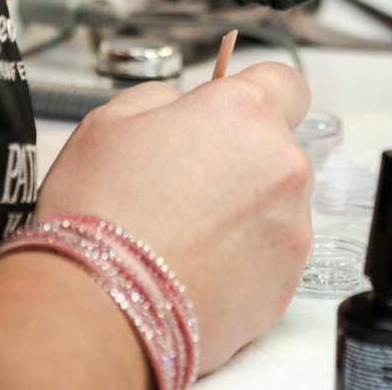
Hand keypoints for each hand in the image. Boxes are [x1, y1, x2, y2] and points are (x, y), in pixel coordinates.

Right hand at [35, 63, 314, 370]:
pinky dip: (243, 260)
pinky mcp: (287, 284)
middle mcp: (282, 166)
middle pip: (276, 151)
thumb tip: (179, 108)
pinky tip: (194, 267)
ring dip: (243, 213)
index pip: (287, 84)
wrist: (101, 307)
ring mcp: (291, 229)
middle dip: (239, 162)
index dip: (257, 98)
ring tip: (183, 236)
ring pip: (276, 207)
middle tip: (183, 185)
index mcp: (245, 112)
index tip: (232, 117)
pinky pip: (272, 258)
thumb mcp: (108, 121)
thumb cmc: (100, 215)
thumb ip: (160, 99)